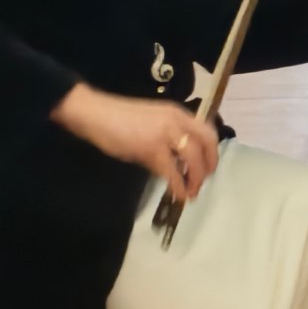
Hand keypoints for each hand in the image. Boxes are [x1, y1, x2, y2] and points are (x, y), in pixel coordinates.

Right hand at [53, 84, 218, 207]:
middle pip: (206, 143)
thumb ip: (167, 138)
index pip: (206, 131)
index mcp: (178, 113)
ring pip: (193, 158)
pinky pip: (171, 171)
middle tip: (203, 181)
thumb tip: (175, 162)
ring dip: (196, 178)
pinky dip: (178, 185)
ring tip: (192, 192)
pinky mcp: (152, 148)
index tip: (209, 166)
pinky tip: (179, 195)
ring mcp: (165, 134)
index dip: (212, 151)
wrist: (96, 114)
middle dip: (209, 165)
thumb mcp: (151, 124)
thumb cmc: (118, 119)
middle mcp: (177, 121)